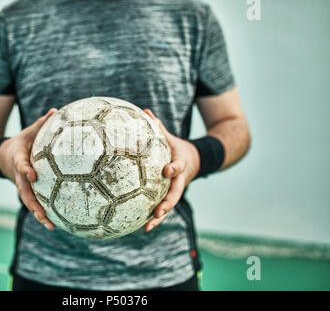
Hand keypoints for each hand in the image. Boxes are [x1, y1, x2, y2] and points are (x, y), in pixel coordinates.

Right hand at [0, 108, 57, 229]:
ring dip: (38, 214)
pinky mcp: (26, 191)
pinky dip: (42, 213)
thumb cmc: (21, 143)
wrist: (2, 156)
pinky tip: (54, 223)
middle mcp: (18, 176)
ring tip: (51, 225)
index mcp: (18, 159)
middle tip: (43, 214)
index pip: (21, 165)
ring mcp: (21, 185)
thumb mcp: (28, 132)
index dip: (25, 170)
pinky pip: (34, 203)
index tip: (32, 175)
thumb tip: (56, 111)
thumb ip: (41, 123)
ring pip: (28, 202)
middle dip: (32, 203)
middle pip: (24, 192)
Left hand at [143, 109, 200, 231]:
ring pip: (168, 206)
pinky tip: (141, 227)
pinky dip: (154, 218)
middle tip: (158, 211)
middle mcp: (179, 180)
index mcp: (181, 164)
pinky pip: (162, 208)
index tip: (167, 170)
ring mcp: (176, 190)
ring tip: (146, 228)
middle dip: (167, 203)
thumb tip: (145, 111)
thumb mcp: (171, 138)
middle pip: (174, 194)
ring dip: (159, 218)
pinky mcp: (170, 196)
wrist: (197, 161)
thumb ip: (159, 128)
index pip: (178, 166)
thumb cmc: (178, 148)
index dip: (174, 168)